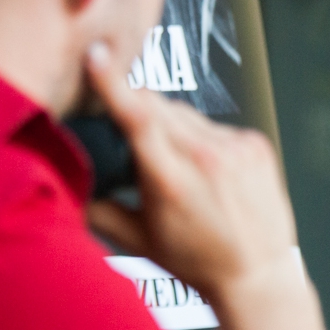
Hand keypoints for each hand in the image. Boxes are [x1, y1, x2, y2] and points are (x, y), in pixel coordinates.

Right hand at [83, 42, 299, 309]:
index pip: (136, 117)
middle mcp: (206, 159)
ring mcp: (236, 149)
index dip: (113, 84)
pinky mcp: (257, 145)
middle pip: (158, 108)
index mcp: (171, 181)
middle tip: (132, 137)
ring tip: (179, 168)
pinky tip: (207, 169)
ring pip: (187, 115)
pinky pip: (217, 127)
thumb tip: (70, 179)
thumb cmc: (200, 262)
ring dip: (172, 127)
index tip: (98, 56)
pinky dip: (204, 139)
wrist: (259, 273)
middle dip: (138, 110)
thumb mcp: (139, 241)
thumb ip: (99, 207)